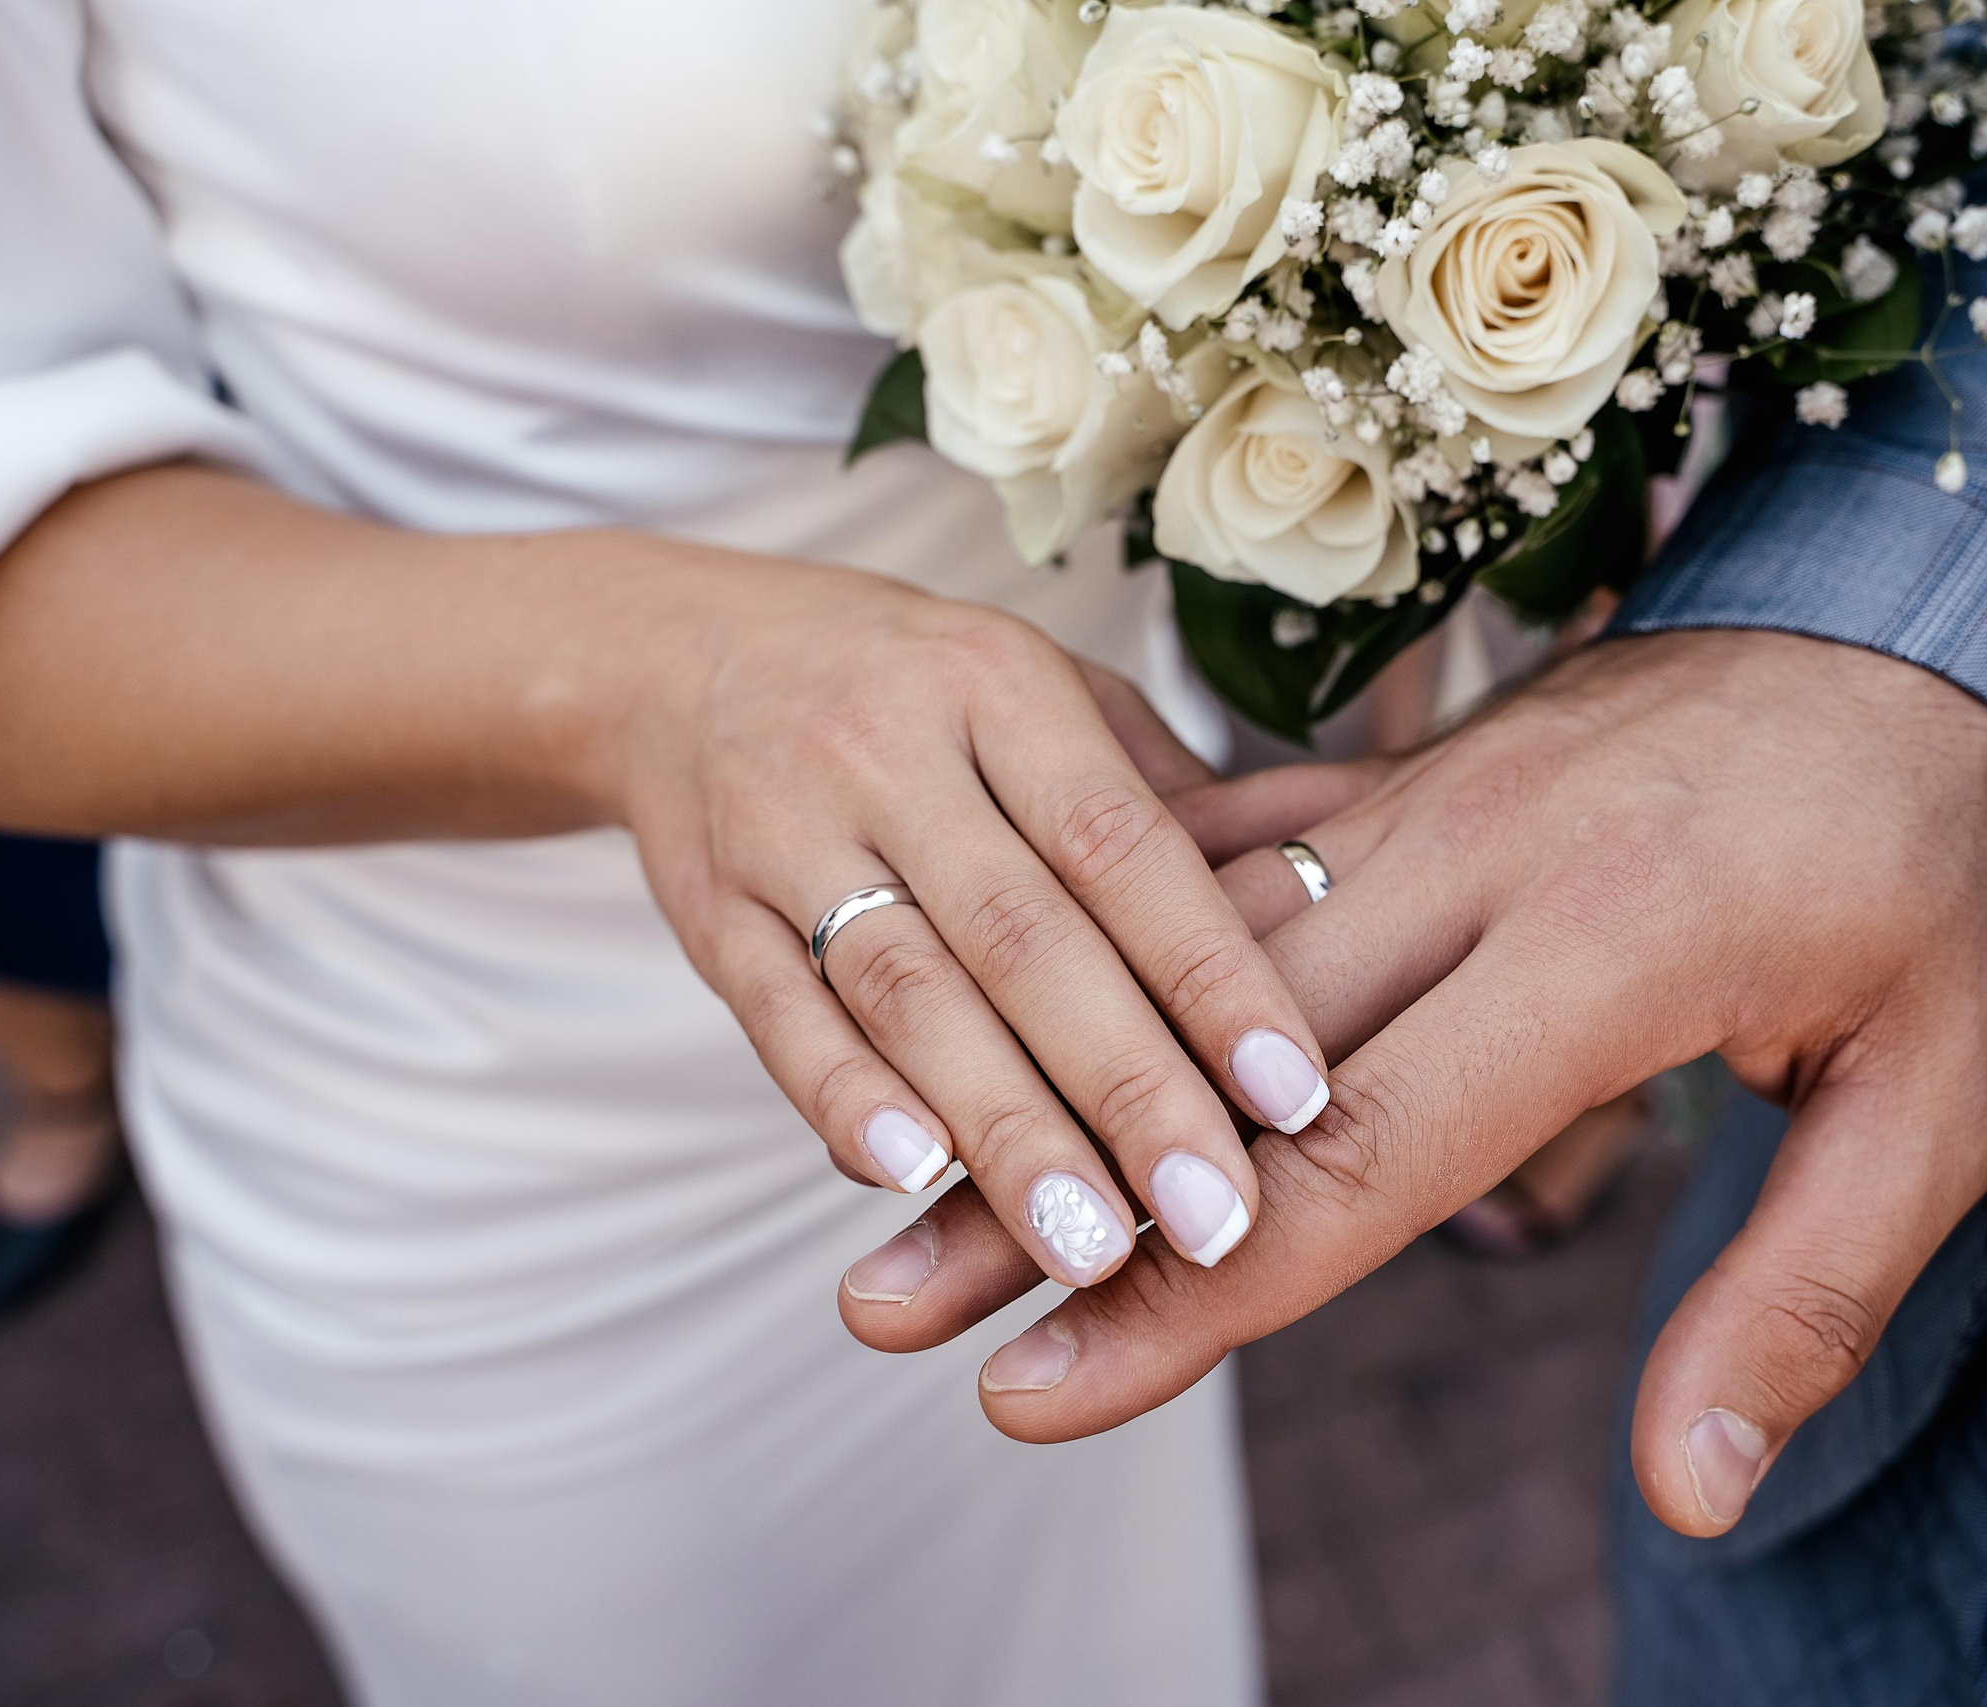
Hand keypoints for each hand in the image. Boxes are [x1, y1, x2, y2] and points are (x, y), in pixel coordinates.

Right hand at [580, 533, 1330, 1284]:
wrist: (680, 652)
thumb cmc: (920, 693)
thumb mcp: (1043, 688)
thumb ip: (1158, 799)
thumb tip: (1305, 918)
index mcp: (1003, 686)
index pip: (1126, 846)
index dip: (1214, 976)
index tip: (1299, 1097)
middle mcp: (893, 751)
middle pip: (1024, 938)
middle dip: (1129, 1090)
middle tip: (1215, 1218)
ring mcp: (787, 830)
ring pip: (907, 993)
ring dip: (1005, 1132)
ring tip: (1091, 1248)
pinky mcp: (712, 910)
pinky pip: (779, 1013)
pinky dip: (847, 1101)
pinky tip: (916, 1183)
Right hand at [839, 627, 1986, 1537]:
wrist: (1914, 613)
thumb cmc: (1938, 873)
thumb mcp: (1943, 1095)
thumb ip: (1808, 1294)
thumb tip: (1689, 1496)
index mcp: (1610, 943)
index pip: (1365, 1156)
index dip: (1191, 1299)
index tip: (1039, 1390)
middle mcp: (1477, 862)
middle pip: (1219, 1064)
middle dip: (1046, 1197)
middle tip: (886, 1314)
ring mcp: (1422, 805)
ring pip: (1191, 961)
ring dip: (1046, 1079)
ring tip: (902, 1193)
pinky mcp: (1403, 784)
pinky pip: (1230, 871)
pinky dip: (1116, 960)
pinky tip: (1005, 1018)